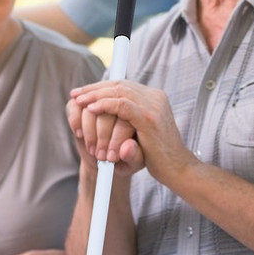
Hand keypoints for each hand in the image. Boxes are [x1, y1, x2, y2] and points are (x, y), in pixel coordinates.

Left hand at [70, 80, 191, 183]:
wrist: (178, 170)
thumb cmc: (158, 156)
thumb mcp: (140, 134)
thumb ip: (125, 121)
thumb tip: (99, 110)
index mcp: (154, 98)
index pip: (123, 85)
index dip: (101, 87)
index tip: (83, 93)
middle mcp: (155, 97)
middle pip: (119, 84)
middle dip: (94, 89)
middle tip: (75, 94)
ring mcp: (153, 106)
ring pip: (119, 91)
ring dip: (95, 95)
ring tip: (79, 101)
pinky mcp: (149, 119)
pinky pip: (122, 105)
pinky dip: (104, 105)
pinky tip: (90, 109)